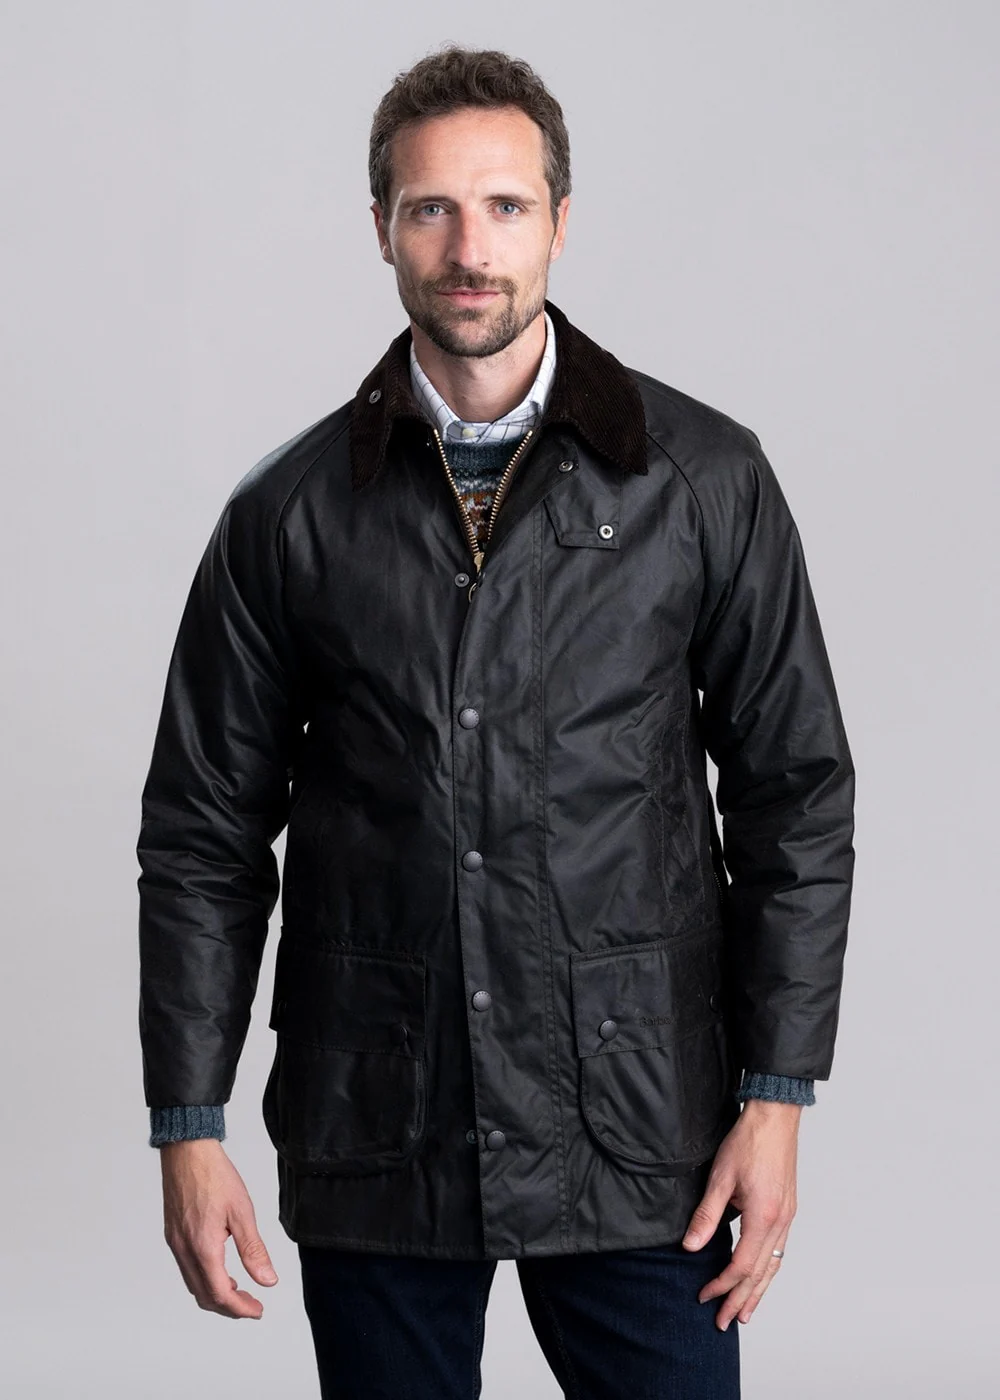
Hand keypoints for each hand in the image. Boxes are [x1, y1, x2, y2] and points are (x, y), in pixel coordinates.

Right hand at [159, 1139, 278, 1318]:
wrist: (187, 1151)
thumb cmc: (215, 1175)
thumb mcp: (242, 1212)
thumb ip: (253, 1250)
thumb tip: (268, 1280)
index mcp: (203, 1247)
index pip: (220, 1294)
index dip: (240, 1309)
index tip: (257, 1311)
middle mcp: (184, 1250)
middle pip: (204, 1296)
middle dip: (229, 1307)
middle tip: (252, 1305)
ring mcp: (175, 1244)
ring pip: (193, 1285)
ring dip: (215, 1294)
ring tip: (238, 1290)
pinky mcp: (173, 1235)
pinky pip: (187, 1269)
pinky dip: (204, 1279)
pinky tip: (220, 1269)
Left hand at [681, 1099, 799, 1329]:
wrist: (775, 1117)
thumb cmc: (748, 1141)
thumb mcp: (720, 1177)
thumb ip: (706, 1215)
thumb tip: (690, 1246)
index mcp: (764, 1216)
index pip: (742, 1265)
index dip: (722, 1285)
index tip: (705, 1296)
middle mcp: (780, 1221)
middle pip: (762, 1273)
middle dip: (742, 1299)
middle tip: (725, 1322)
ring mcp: (787, 1216)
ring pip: (774, 1264)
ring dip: (758, 1290)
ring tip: (745, 1311)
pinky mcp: (787, 1209)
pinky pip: (779, 1249)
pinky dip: (768, 1269)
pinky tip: (759, 1276)